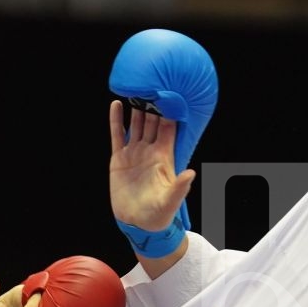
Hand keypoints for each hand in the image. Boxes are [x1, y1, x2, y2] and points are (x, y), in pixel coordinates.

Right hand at [109, 100, 194, 231]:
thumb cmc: (159, 214)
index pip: (168, 129)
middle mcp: (150, 151)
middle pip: (152, 122)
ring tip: (136, 88)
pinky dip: (116, 120)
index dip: (170, 112)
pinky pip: (117, 135)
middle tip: (152, 83)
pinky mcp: (119, 159)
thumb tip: (191, 173)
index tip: (170, 94)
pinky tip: (116, 105)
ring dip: (136, 108)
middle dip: (153, 104)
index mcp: (164, 157)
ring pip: (135, 125)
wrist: (138, 223)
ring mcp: (134, 153)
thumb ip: (180, 187)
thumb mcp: (171, 201)